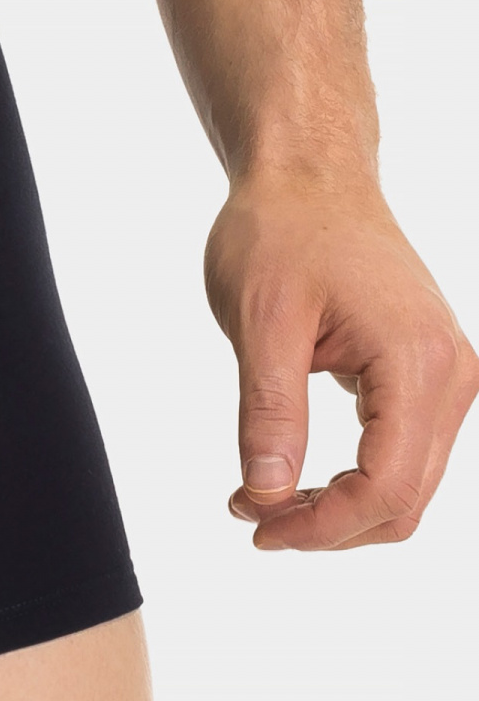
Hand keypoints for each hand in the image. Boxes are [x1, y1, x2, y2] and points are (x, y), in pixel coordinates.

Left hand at [205, 169, 476, 548]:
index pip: (389, 486)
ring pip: (407, 484)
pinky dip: (352, 477)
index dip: (323, 525)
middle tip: (248, 515)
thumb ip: (268, 413)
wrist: (309, 175)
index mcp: (419, 361)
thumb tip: (268, 496)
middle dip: (329, 525)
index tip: (255, 524)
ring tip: (259, 497)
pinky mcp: (426, 374)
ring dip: (339, 508)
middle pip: (406, 499)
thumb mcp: (261, 323)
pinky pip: (402, 451)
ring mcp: (446, 375)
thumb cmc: (281, 231)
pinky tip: (291, 473)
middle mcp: (452, 374)